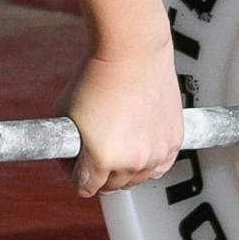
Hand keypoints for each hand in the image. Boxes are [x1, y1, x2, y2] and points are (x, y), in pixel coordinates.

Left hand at [63, 24, 184, 200]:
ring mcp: (156, 153)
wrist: (131, 51)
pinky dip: (148, 160)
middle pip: (111, 186)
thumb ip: (66, 145)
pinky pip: (159, 166)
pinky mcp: (174, 141)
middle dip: (98, 170)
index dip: (73, 173)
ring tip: (117, 140)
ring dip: (125, 167)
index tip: (74, 158)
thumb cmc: (96, 77)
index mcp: (102, 159)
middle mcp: (132, 162)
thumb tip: (72, 159)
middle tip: (93, 145)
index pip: (84, 188)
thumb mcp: (65, 115)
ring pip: (136, 178)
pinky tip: (138, 145)